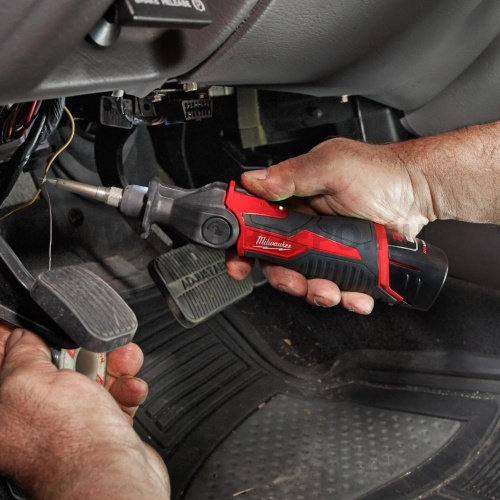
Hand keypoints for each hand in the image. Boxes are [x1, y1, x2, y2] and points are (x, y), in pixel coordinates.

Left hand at [0, 324, 169, 498]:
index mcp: (5, 412)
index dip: (24, 339)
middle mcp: (34, 421)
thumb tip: (21, 336)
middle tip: (92, 345)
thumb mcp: (31, 381)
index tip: (40, 326)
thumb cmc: (70, 441)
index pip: (8, 363)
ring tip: (124, 363)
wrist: (115, 476)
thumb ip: (23, 352)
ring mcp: (70, 426)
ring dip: (114, 367)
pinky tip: (130, 389)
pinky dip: (126, 390)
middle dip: (81, 350)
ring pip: (91, 380)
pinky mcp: (102, 430)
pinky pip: (114, 398)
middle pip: (55, 368)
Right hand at [227, 137, 432, 313]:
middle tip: (296, 282)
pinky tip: (358, 295)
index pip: (257, 224)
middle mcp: (305, 226)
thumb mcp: (332, 166)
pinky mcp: (348, 264)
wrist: (418, 191)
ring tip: (333, 290)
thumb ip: (292, 175)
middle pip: (278, 261)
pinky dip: (347, 298)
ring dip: (316, 292)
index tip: (240, 263)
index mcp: (293, 200)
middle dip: (284, 278)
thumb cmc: (379, 172)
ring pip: (307, 279)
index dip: (244, 246)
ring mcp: (327, 248)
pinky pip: (339, 287)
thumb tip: (254, 181)